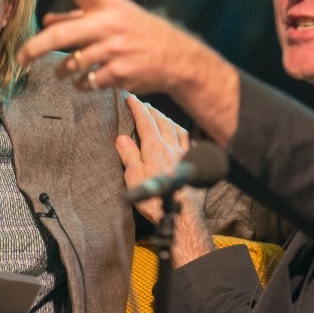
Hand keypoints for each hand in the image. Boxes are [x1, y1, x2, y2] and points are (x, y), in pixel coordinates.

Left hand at [17, 0, 240, 142]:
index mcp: (109, 5)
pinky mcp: (120, 73)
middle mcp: (110, 25)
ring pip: (73, 64)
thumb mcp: (115, 17)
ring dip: (62, 71)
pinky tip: (87, 81)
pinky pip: (88, 81)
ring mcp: (115, 50)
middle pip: (63, 35)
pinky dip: (82, 84)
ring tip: (62, 72)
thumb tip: (47, 20)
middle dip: (36, 48)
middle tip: (21, 58)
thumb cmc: (141, 33)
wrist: (177, 58)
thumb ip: (79, 18)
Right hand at [116, 94, 190, 224]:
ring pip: (177, 128)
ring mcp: (184, 154)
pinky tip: (183, 135)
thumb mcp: (134, 178)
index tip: (130, 97)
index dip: (137, 108)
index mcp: (155, 148)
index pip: (145, 122)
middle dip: (152, 110)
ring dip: (167, 119)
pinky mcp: (192, 164)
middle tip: (143, 104)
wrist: (182, 215)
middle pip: (162, 121)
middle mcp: (171, 147)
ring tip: (160, 116)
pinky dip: (183, 132)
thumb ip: (129, 155)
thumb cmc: (156, 200)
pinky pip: (189, 141)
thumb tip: (121, 137)